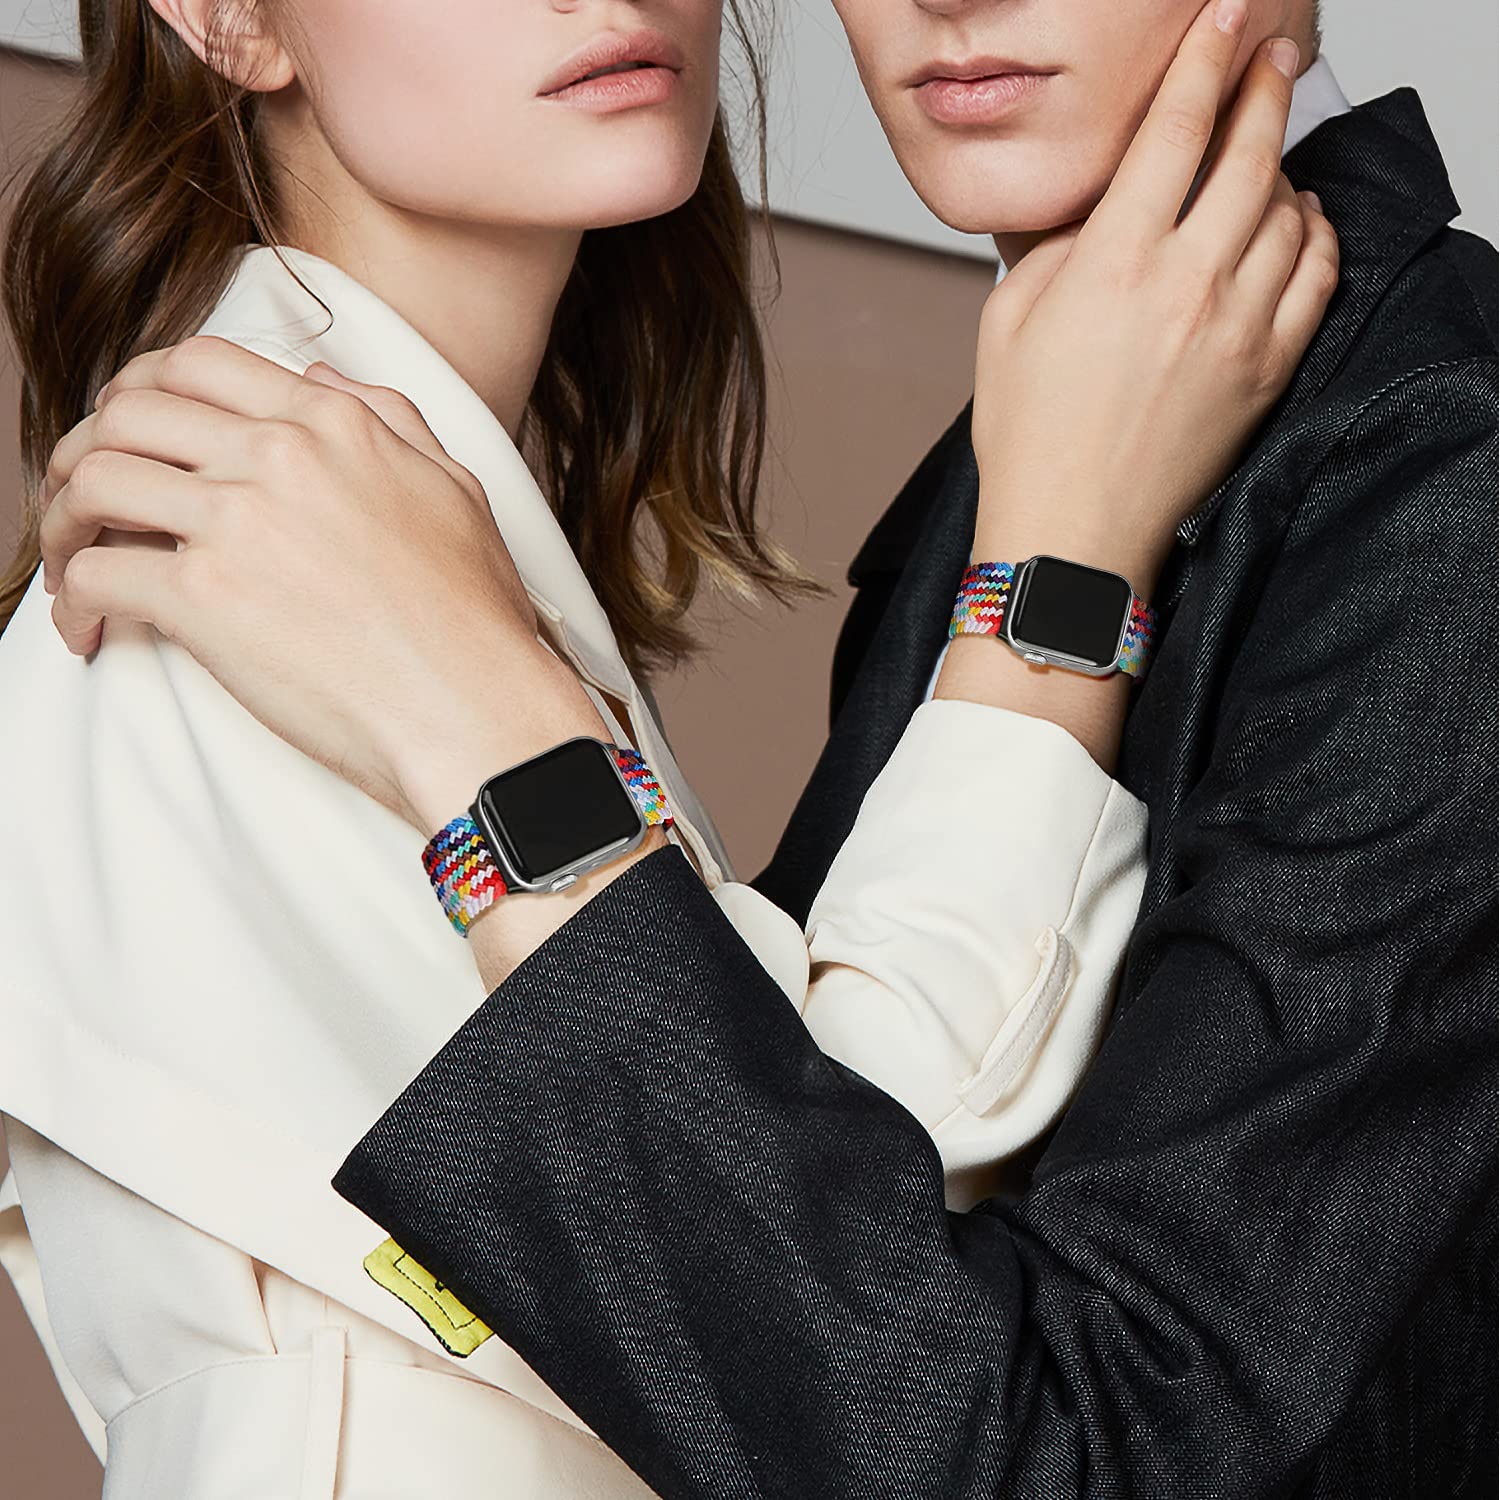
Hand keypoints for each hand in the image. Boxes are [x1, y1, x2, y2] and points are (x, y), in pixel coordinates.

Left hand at [38, 336, 603, 830]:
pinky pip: (96, 574)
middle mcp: (279, 455)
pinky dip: (70, 602)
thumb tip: (321, 378)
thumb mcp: (455, 489)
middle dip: (83, 448)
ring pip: (93, 480)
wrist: (473, 708)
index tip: (131, 431)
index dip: (144, 391)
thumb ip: (389, 419)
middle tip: (78, 495)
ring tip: (69, 560)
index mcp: (334, 424)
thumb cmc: (475, 619)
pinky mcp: (206, 597)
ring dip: (61, 519)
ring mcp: (238, 521)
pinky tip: (84, 630)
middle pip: (128, 413)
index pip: (200, 366)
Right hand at [970, 0, 1339, 594]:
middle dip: (1265, 89)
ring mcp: (1236, 331)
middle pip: (1251, 155)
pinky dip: (1317, 237)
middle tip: (1271, 54)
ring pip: (1291, 213)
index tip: (1226, 16)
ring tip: (1268, 158)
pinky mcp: (1265, 372)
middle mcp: (1186, 287)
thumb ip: (1055, 250)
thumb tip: (1102, 209)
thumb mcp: (1005, 325)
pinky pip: (1317, 278)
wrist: (1071, 533)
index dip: (1206, 58)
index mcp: (1112, 266)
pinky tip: (1299, 226)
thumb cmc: (1028, 439)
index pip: (1176, 131)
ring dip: (1285, 168)